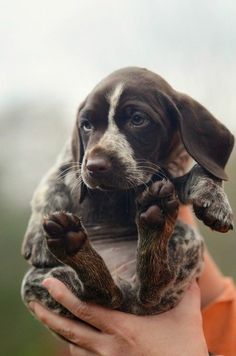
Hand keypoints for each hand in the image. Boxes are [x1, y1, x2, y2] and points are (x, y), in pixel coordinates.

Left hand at [29, 278, 207, 355]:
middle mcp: (109, 346)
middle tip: (33, 302)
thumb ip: (186, 294)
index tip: (48, 283)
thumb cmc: (184, 351)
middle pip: (70, 330)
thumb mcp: (187, 318)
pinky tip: (72, 341)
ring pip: (75, 347)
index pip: (85, 309)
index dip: (64, 296)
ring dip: (60, 332)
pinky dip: (76, 348)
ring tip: (48, 317)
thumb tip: (189, 276)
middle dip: (48, 315)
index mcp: (122, 329)